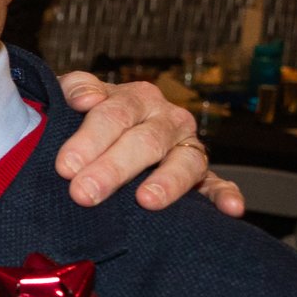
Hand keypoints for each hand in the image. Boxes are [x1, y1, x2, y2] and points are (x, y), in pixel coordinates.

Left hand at [54, 73, 244, 214]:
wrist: (105, 133)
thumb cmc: (84, 117)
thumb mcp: (73, 95)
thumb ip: (74, 88)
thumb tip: (85, 98)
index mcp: (137, 98)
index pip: (115, 114)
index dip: (89, 140)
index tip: (65, 167)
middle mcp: (167, 120)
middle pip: (145, 141)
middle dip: (113, 168)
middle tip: (84, 193)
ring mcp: (188, 147)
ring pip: (184, 162)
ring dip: (168, 182)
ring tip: (147, 201)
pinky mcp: (203, 176)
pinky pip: (218, 184)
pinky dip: (226, 195)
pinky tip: (230, 207)